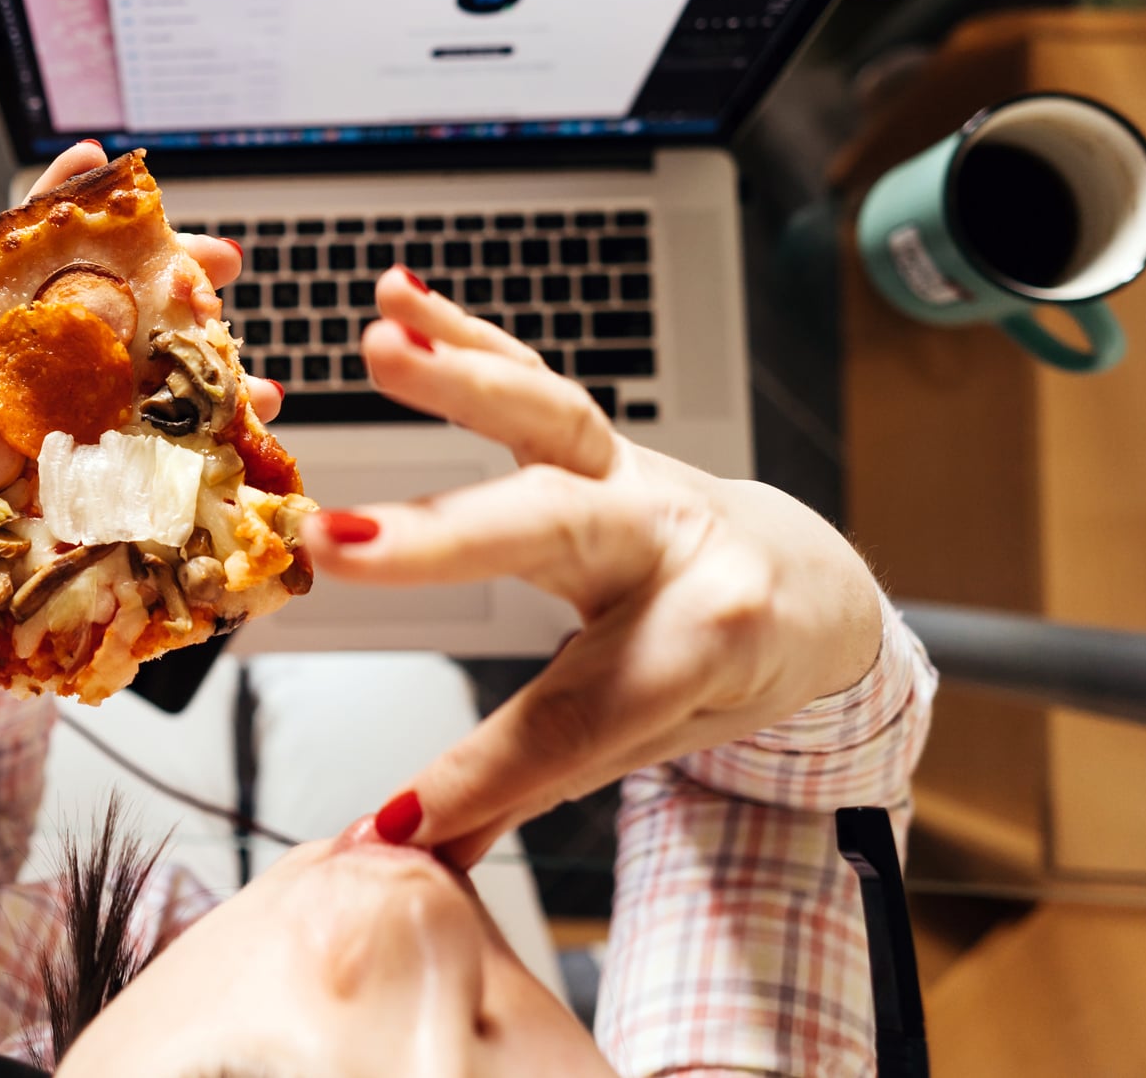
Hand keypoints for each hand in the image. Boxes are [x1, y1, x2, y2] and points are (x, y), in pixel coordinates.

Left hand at [0, 140, 284, 548]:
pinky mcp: (109, 470)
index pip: (4, 259)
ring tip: (250, 368)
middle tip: (216, 261)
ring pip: (149, 363)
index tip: (92, 161)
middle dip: (165, 272)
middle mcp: (24, 370)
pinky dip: (216, 431)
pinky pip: (169, 439)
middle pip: (99, 298)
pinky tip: (251, 423)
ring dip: (208, 356)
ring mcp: (72, 415)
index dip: (47, 205)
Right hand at [301, 268, 884, 866]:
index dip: (482, 774)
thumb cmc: (721, 671)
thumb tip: (401, 850)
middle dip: (448, 537)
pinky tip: (397, 295)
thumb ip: (520, 788)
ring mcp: (633, 472)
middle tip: (346, 547)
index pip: (573, 715)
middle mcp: (670, 543)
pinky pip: (532, 373)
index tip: (396, 819)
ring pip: (555, 417)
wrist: (799, 587)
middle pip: (558, 532)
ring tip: (383, 347)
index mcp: (702, 641)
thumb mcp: (645, 743)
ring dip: (462, 377)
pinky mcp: (599, 432)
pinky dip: (464, 330)